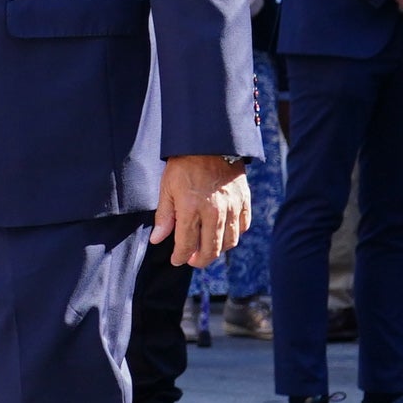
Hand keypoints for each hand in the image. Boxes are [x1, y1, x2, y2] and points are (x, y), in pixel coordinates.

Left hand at [152, 154, 251, 268]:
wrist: (210, 142)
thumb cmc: (184, 164)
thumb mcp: (167, 188)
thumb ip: (164, 217)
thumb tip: (157, 240)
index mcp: (191, 208)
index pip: (186, 244)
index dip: (180, 257)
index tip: (177, 260)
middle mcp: (214, 211)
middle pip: (210, 250)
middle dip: (199, 260)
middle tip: (191, 259)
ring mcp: (232, 207)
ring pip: (229, 242)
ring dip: (217, 250)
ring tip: (206, 247)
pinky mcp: (244, 200)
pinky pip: (243, 227)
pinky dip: (234, 235)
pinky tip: (223, 233)